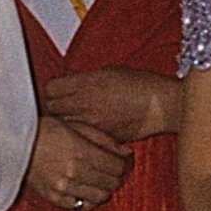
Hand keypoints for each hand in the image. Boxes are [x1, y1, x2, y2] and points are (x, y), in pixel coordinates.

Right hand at [25, 113, 131, 210]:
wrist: (13, 143)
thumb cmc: (44, 130)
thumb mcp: (76, 126)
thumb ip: (103, 140)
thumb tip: (126, 153)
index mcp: (81, 152)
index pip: (118, 167)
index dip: (125, 164)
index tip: (124, 160)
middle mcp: (73, 173)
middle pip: (112, 184)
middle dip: (117, 176)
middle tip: (114, 170)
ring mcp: (63, 188)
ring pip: (99, 198)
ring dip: (104, 189)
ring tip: (100, 179)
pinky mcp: (54, 198)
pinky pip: (80, 206)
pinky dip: (87, 200)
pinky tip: (85, 189)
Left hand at [44, 68, 180, 142]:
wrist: (160, 104)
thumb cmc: (139, 85)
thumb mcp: (107, 72)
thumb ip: (83, 80)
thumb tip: (66, 86)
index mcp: (86, 83)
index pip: (50, 88)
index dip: (52, 89)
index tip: (56, 91)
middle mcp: (85, 103)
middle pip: (52, 108)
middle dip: (55, 106)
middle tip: (62, 105)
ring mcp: (92, 123)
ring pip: (64, 125)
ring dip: (66, 122)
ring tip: (74, 118)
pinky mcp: (100, 138)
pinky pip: (80, 137)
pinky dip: (80, 134)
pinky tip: (87, 129)